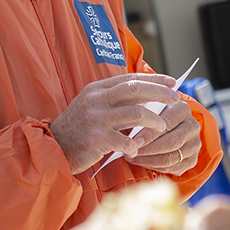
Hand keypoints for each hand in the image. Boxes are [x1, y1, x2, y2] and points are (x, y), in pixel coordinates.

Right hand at [49, 73, 178, 174]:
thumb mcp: (91, 107)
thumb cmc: (77, 128)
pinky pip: (125, 140)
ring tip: (162, 126)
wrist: (54, 147)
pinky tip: (137, 150)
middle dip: (160, 94)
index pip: (130, 79)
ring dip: (153, 121)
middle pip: (135, 90)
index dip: (154, 79)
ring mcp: (96, 119)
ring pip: (136, 113)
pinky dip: (135, 145)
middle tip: (176, 100)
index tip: (172, 83)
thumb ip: (114, 101)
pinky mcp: (97, 139)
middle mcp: (96, 100)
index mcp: (96, 89)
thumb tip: (146, 99)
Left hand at [124, 98, 200, 174]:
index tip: (133, 142)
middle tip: (130, 152)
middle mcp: (192, 126)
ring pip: (172, 157)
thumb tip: (125, 125)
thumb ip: (142, 113)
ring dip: (149, 160)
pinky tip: (143, 163)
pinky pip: (173, 168)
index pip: (166, 124)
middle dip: (148, 150)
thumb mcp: (149, 106)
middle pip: (171, 143)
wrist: (171, 124)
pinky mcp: (193, 159)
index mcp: (182, 109)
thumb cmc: (153, 113)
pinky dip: (156, 168)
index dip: (149, 135)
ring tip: (133, 158)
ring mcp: (194, 144)